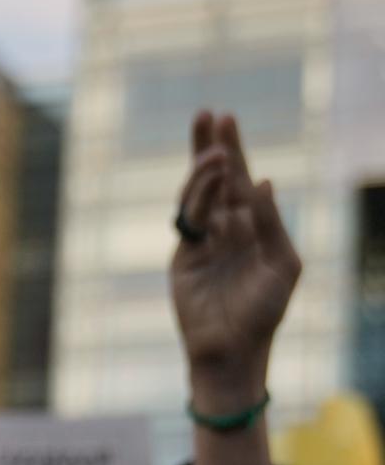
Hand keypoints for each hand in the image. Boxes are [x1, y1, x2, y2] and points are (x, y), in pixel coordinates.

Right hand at [171, 112, 299, 389]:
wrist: (234, 350)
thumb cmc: (264, 312)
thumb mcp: (282, 263)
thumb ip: (271, 223)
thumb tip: (262, 181)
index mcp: (249, 227)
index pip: (239, 181)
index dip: (232, 150)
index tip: (225, 119)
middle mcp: (222, 230)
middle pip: (211, 180)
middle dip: (207, 148)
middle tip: (207, 114)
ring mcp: (200, 245)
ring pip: (197, 198)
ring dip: (205, 174)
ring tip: (218, 156)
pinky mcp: (183, 262)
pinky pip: (190, 225)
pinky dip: (202, 204)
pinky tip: (220, 190)